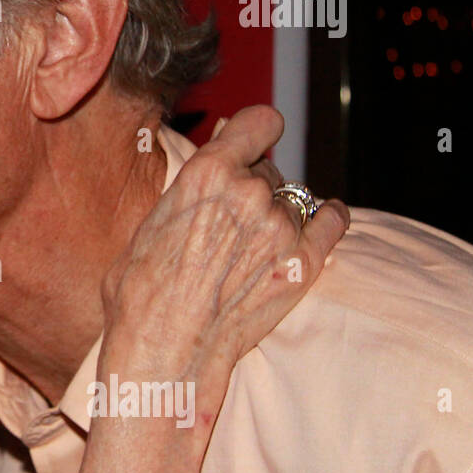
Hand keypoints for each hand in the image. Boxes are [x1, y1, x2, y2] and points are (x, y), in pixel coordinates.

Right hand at [73, 106, 349, 472]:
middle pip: (270, 167)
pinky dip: (326, 219)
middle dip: (253, 184)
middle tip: (230, 218)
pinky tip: (318, 223)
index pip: (259, 121)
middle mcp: (251, 193)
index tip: (250, 141)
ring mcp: (283, 229)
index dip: (255, 131)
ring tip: (250, 244)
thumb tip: (211, 168)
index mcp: (207, 173)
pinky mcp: (305, 264)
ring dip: (276, 212)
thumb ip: (188, 190)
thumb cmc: (140, 293)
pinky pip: (332, 221)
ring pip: (293, 199)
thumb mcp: (149, 224)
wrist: (164, 352)